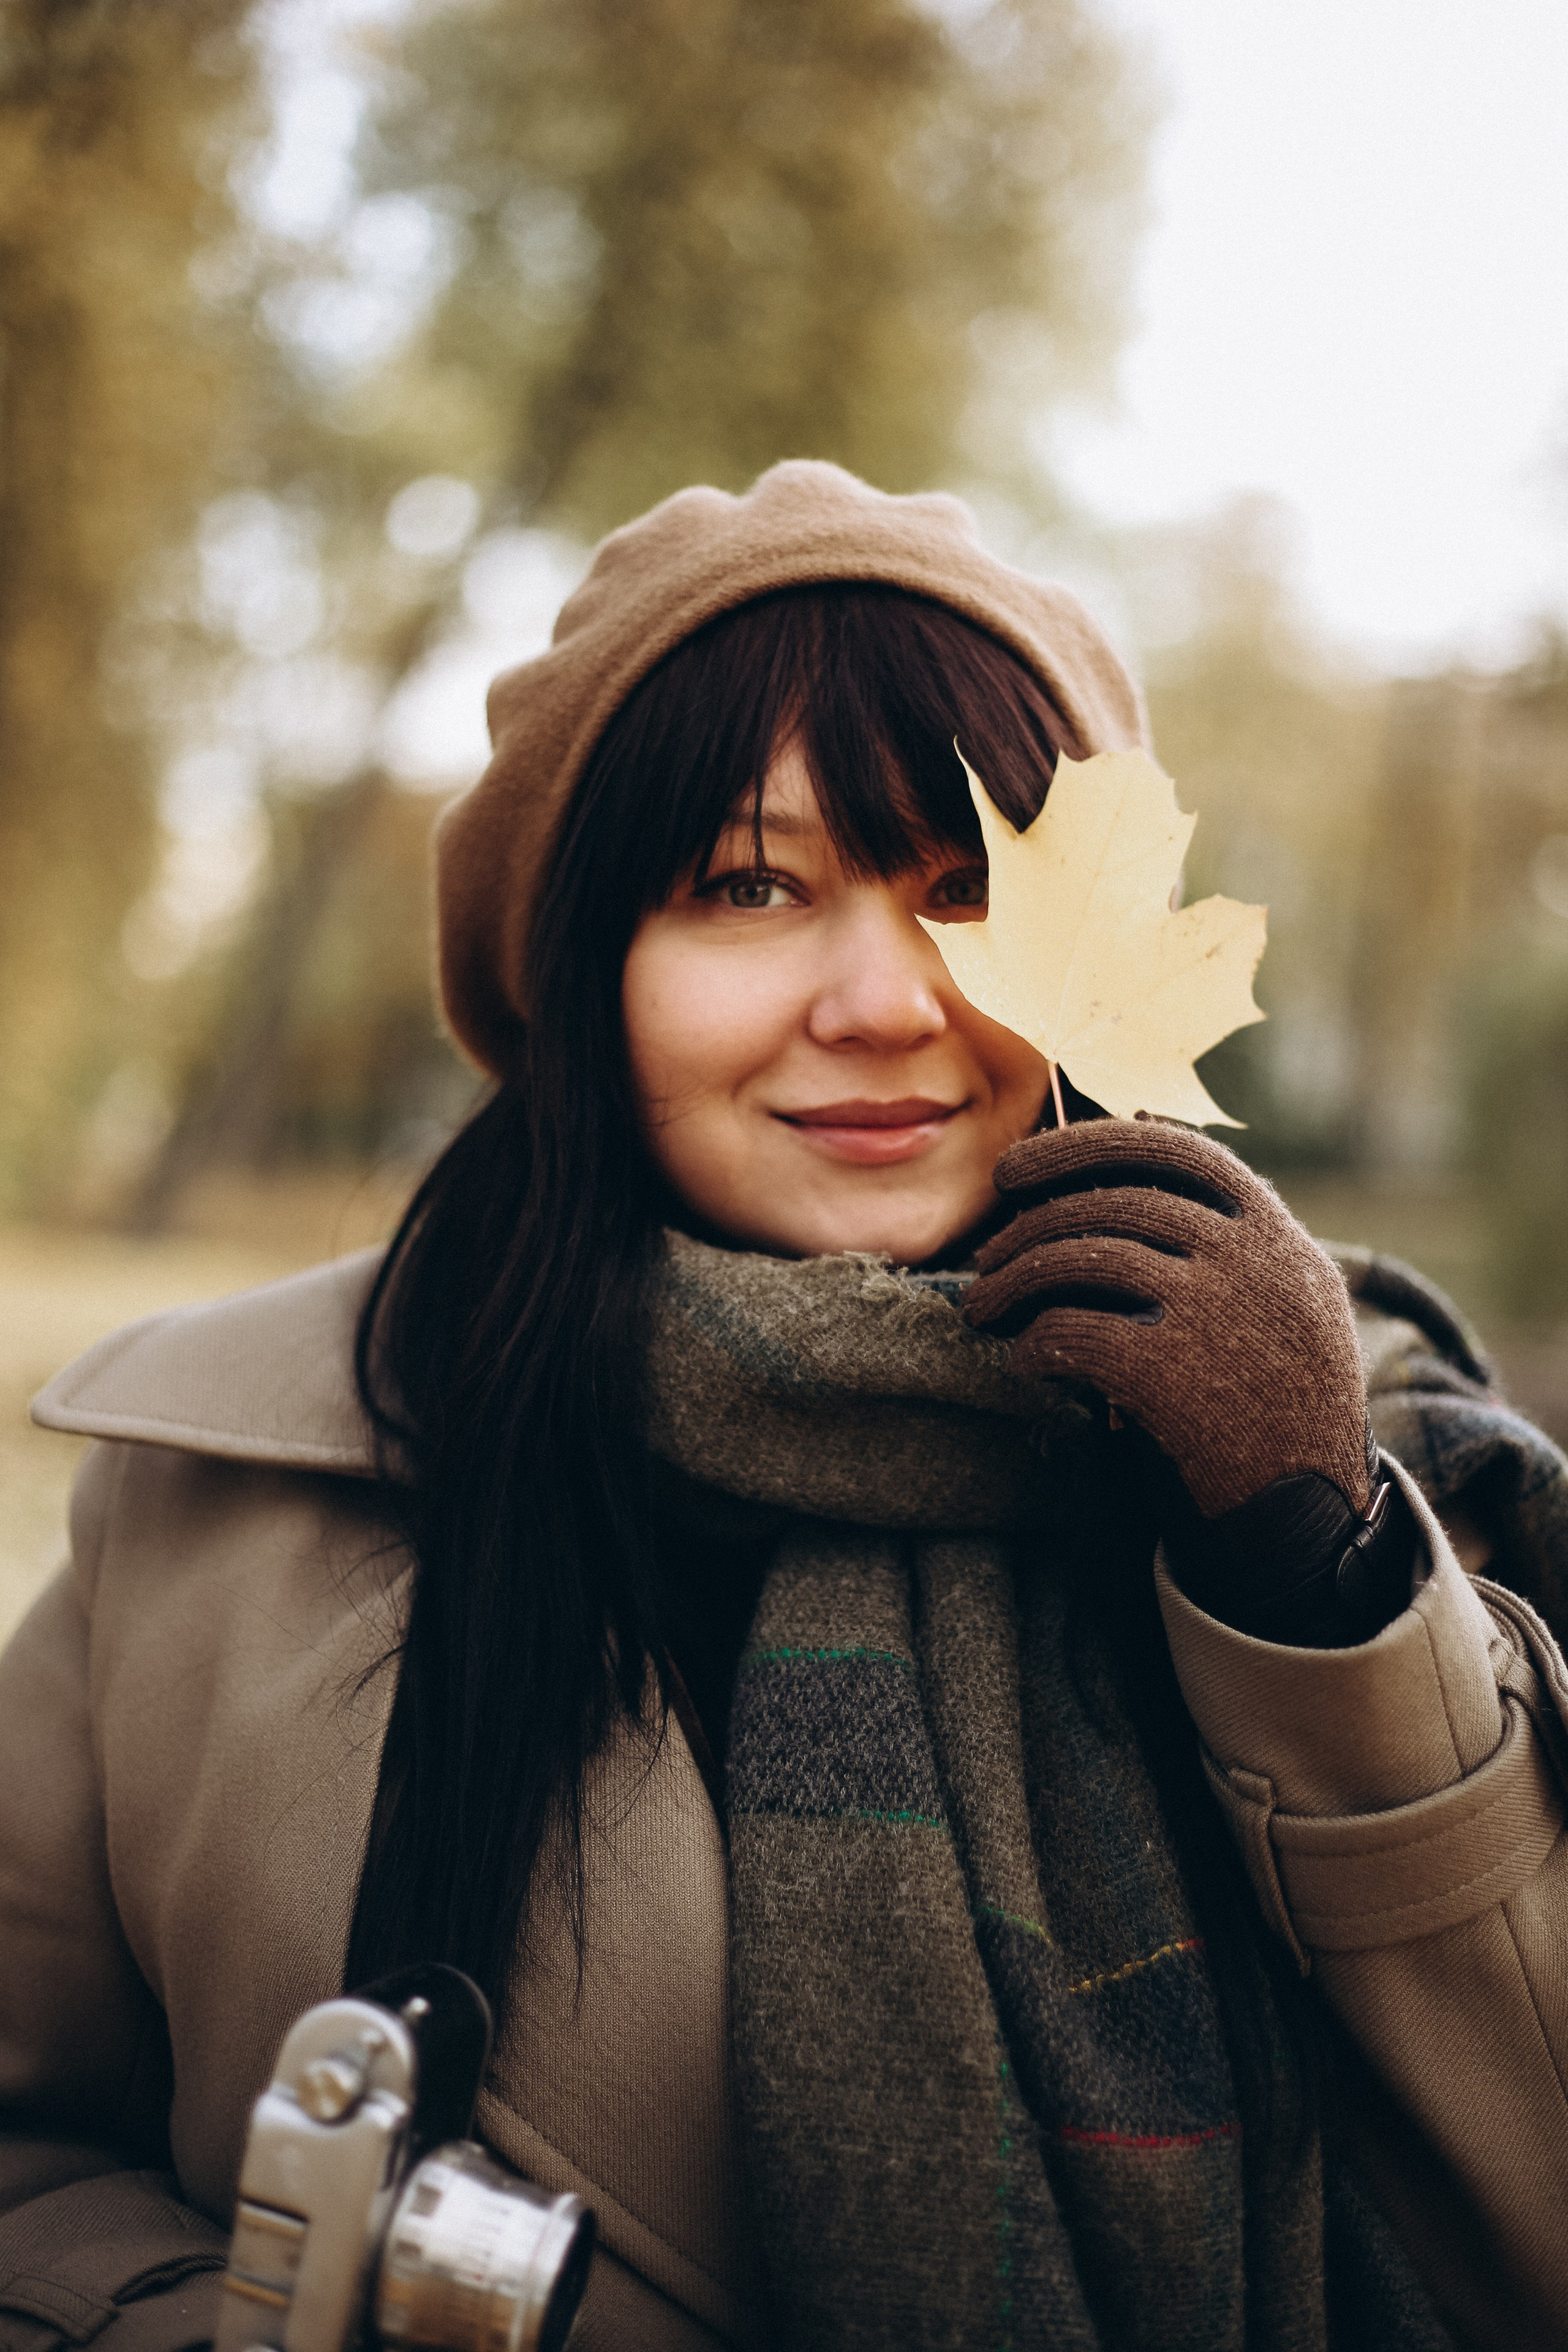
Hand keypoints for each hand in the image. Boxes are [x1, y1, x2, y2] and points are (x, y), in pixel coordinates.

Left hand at [964, 1119, 1369, 1521]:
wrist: (1315, 1514)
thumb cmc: (1283, 1403)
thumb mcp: (1290, 1302)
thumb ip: (1231, 1236)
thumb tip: (1136, 1145)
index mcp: (1275, 1234)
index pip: (1170, 1150)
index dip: (1079, 1147)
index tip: (1016, 1168)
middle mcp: (1250, 1259)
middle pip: (1109, 1202)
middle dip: (1028, 1224)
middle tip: (987, 1257)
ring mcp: (1215, 1313)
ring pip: (1078, 1258)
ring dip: (1011, 1281)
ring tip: (981, 1308)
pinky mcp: (1175, 1375)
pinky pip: (1070, 1332)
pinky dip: (1033, 1342)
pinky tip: (1026, 1359)